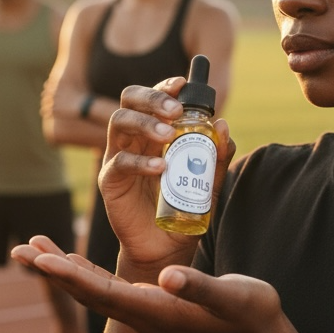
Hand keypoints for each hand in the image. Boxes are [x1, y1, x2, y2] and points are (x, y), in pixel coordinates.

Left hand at [11, 234, 281, 332]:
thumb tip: (167, 278)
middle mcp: (142, 316)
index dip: (71, 275)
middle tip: (19, 249)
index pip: (103, 293)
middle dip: (52, 271)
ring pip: (92, 290)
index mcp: (156, 312)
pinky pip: (107, 288)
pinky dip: (84, 271)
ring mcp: (144, 313)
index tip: (42, 259)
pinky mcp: (151, 305)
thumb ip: (200, 289)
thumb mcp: (231, 297)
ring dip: (61, 270)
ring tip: (33, 249)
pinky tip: (70, 260)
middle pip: (86, 292)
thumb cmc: (250, 314)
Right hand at [96, 78, 235, 270]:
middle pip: (130, 100)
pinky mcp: (110, 181)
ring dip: (145, 122)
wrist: (167, 247)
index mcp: (154, 132)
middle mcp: (133, 138)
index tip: (182, 84)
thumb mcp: (208, 183)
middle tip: (176, 110)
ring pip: (119, 122)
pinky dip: (140, 161)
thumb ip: (216, 157)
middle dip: (152, 97)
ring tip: (169, 134)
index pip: (152, 98)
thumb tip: (223, 126)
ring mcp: (118, 157)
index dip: (164, 86)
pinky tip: (161, 167)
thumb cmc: (184, 209)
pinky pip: (119, 162)